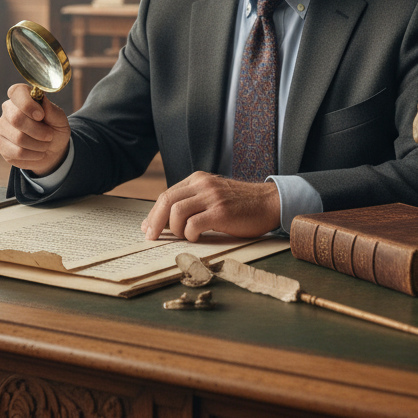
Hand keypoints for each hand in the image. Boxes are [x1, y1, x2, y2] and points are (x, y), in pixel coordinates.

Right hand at [0, 84, 70, 176]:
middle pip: (16, 118)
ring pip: (18, 138)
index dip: (27, 104)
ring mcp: (1, 126)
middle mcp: (8, 109)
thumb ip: (52, 111)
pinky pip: (17, 152)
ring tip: (45, 144)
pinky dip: (33, 154)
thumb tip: (43, 100)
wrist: (52, 151)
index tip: (41, 115)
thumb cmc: (55, 130)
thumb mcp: (60, 120)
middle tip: (49, 136)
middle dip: (38, 131)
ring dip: (38, 144)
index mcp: (23, 97)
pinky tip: (37, 152)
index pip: (16, 92)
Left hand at [141, 173, 280, 240]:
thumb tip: (164, 222)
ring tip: (185, 236)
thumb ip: (192, 202)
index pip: (167, 195)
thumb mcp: (213, 196)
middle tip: (152, 237)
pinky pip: (193, 224)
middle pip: (166, 201)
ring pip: (176, 212)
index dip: (154, 213)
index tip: (148, 228)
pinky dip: (190, 234)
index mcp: (198, 179)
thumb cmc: (241, 205)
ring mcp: (212, 197)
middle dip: (154, 221)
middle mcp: (203, 184)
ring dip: (175, 229)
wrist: (269, 203)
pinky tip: (197, 237)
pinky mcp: (221, 212)